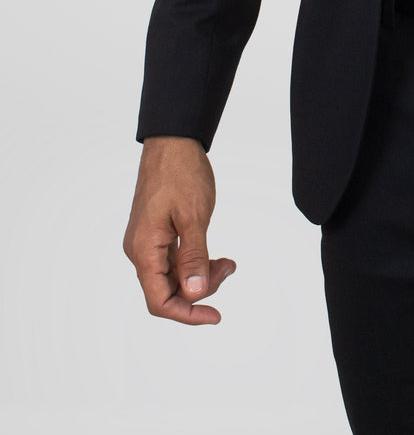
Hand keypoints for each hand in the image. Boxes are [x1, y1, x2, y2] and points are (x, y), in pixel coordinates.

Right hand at [123, 135, 235, 324]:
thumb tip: (194, 293)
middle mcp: (140, 251)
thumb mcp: (194, 216)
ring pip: (172, 276)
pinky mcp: (156, 234)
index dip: (187, 314)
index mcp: (144, 250)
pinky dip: (195, 262)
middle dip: (200, 289)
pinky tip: (215, 256)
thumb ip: (195, 257)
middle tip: (229, 268)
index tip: (216, 316)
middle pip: (167, 291)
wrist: (172, 142)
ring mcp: (147, 242)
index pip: (160, 301)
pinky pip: (173, 260)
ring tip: (228, 262)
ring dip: (200, 275)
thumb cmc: (181, 173)